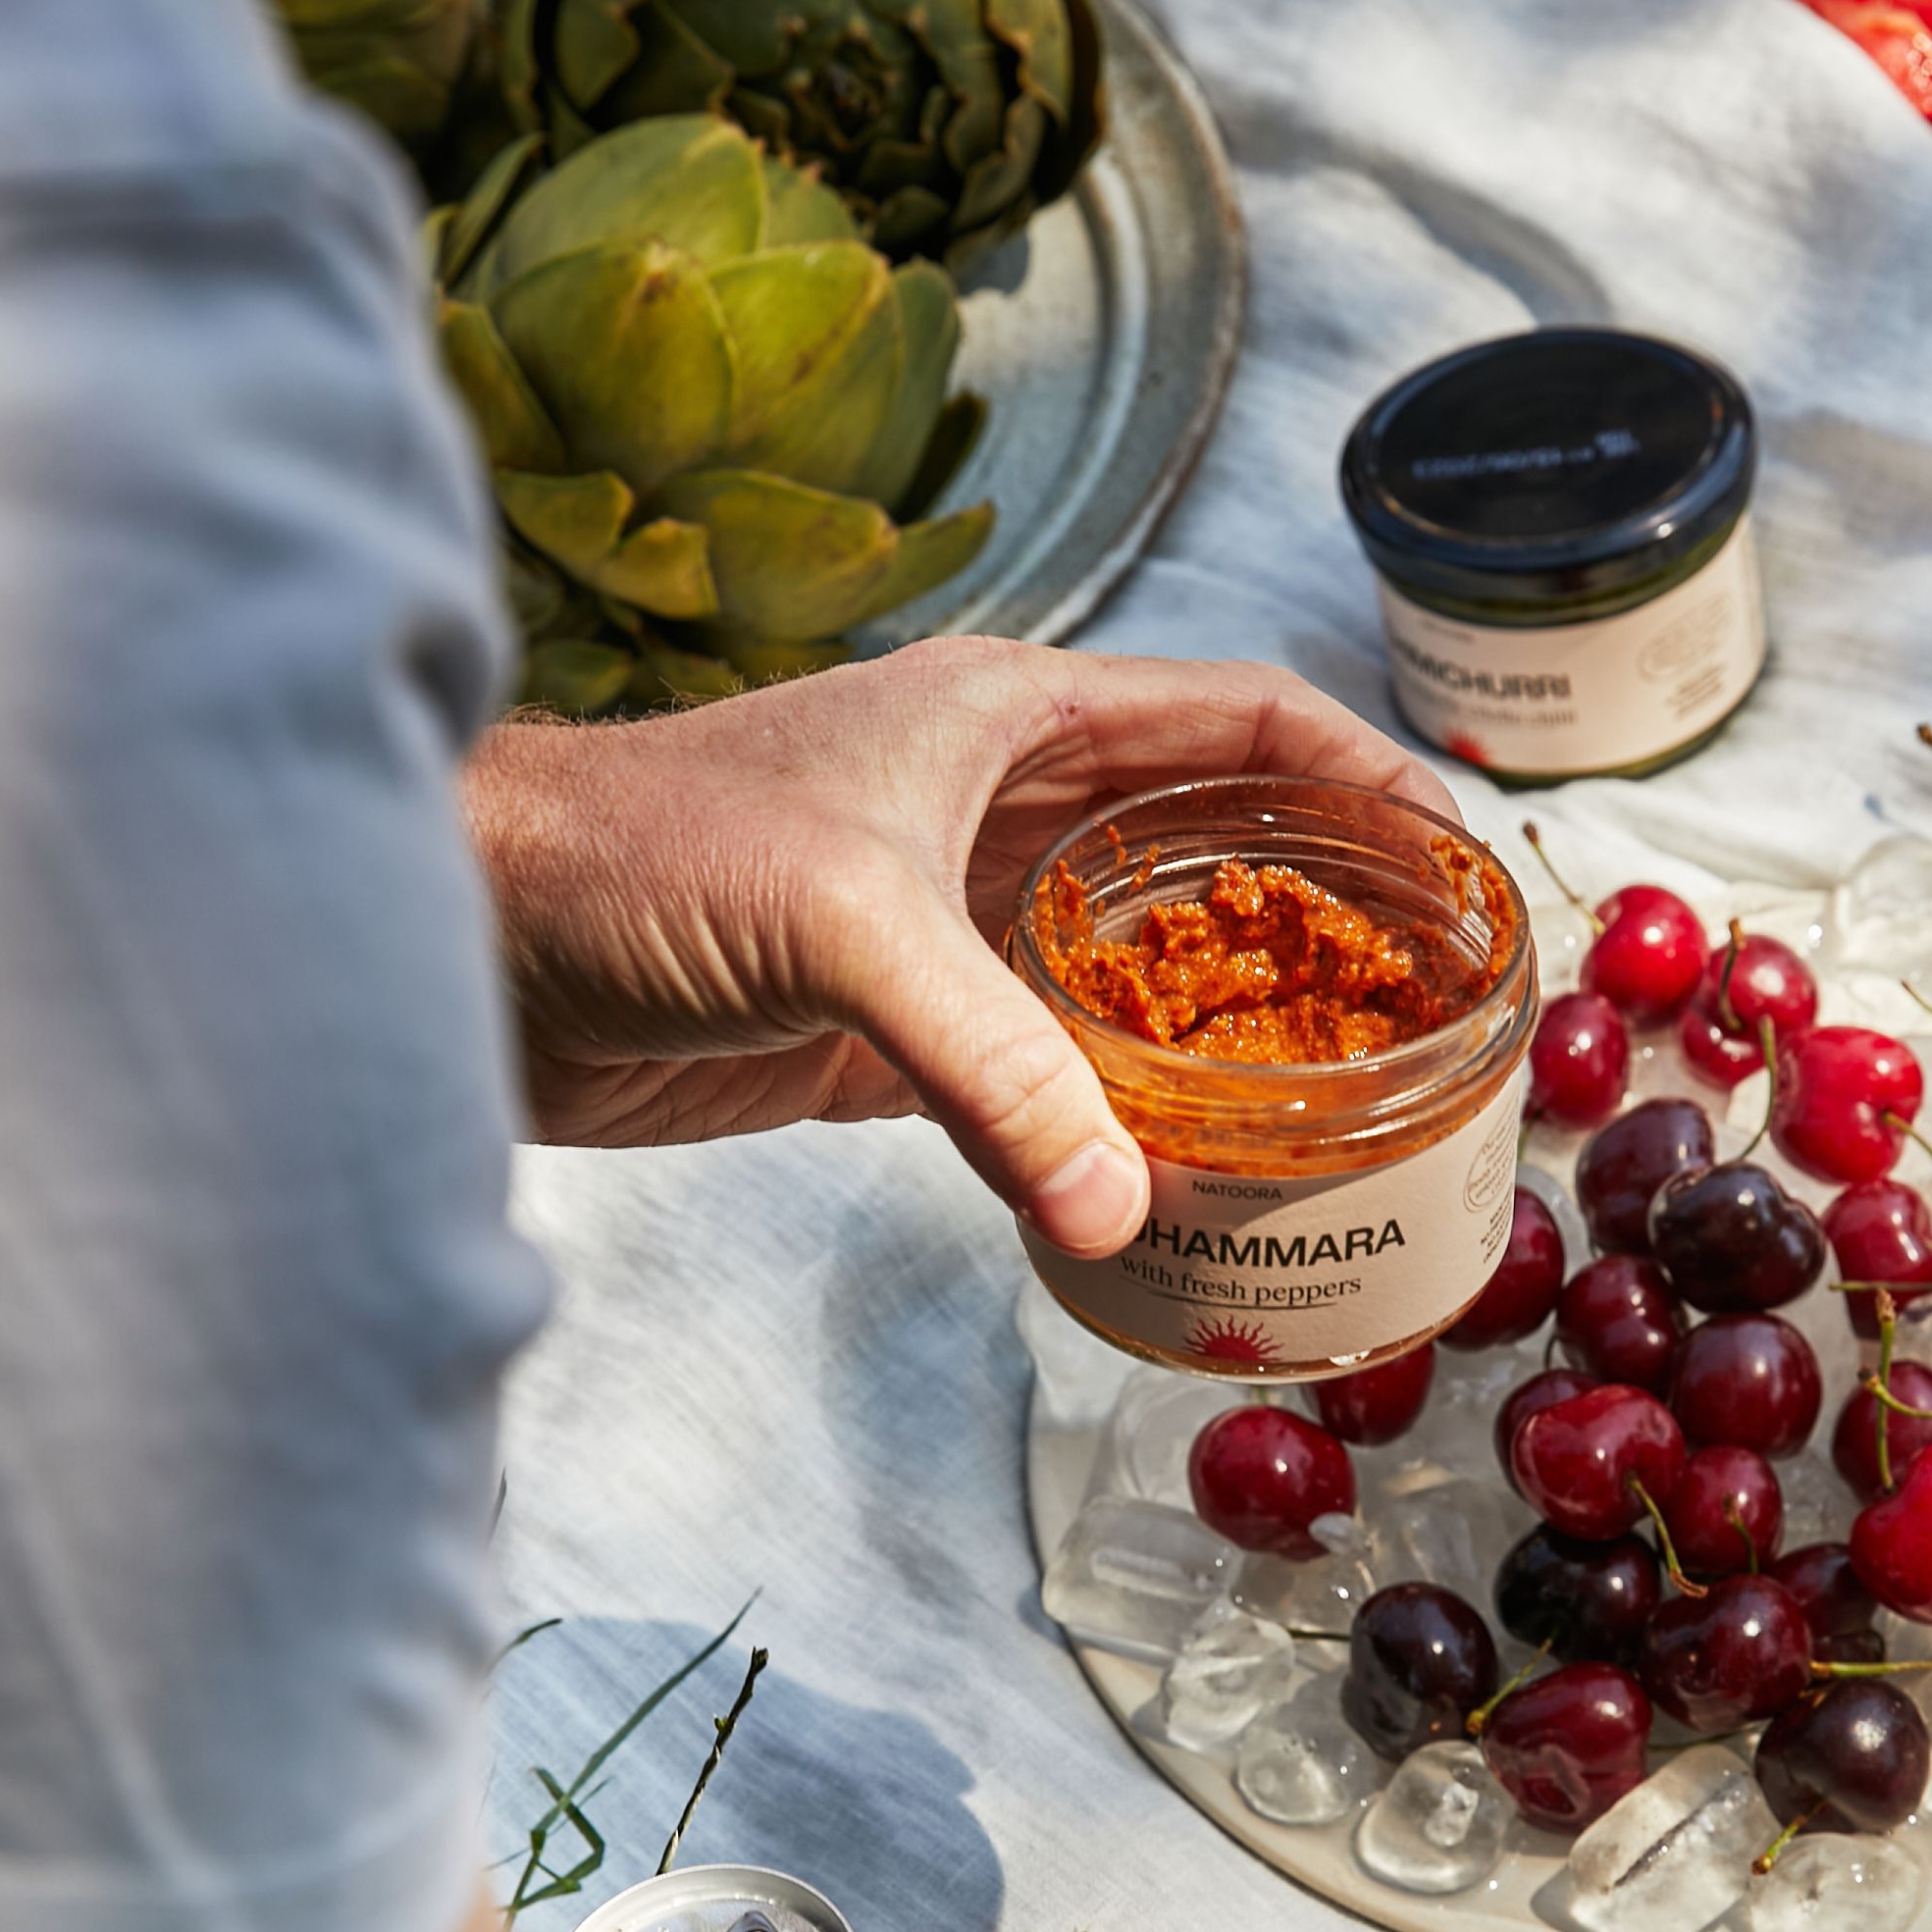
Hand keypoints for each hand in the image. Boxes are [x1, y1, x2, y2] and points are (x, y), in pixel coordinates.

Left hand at [461, 639, 1453, 1253]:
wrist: (469, 943)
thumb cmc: (638, 861)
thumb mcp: (843, 929)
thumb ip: (996, 1071)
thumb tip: (1124, 1211)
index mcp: (1012, 720)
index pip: (1242, 721)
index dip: (1365, 777)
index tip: (1462, 865)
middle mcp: (996, 812)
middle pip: (1214, 852)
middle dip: (1326, 920)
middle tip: (1434, 1014)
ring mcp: (951, 929)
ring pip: (1137, 976)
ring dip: (1230, 1035)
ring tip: (1344, 1110)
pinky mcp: (893, 1038)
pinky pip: (1048, 1082)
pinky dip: (1119, 1128)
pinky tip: (1185, 1183)